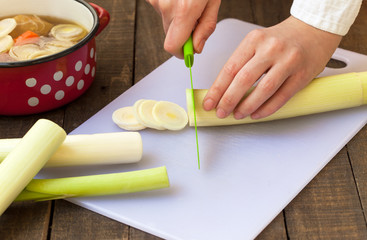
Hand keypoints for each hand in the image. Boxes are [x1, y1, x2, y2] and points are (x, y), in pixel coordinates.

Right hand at [146, 0, 220, 57]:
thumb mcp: (213, 0)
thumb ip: (206, 26)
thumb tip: (197, 47)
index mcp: (185, 9)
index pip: (173, 46)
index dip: (181, 52)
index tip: (189, 52)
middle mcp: (166, 5)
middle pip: (170, 36)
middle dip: (183, 32)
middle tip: (195, 19)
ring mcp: (156, 0)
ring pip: (166, 22)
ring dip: (177, 18)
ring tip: (187, 2)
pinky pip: (162, 10)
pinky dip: (171, 7)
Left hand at [203, 16, 341, 119]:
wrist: (314, 29)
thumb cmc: (282, 39)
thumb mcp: (257, 42)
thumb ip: (242, 63)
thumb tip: (224, 90)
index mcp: (254, 40)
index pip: (230, 68)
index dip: (217, 89)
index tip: (210, 102)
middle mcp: (270, 49)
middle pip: (243, 79)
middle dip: (228, 100)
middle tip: (221, 112)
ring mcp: (288, 61)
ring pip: (263, 90)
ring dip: (247, 106)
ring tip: (238, 114)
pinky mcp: (302, 74)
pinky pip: (281, 97)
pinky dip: (267, 109)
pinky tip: (257, 113)